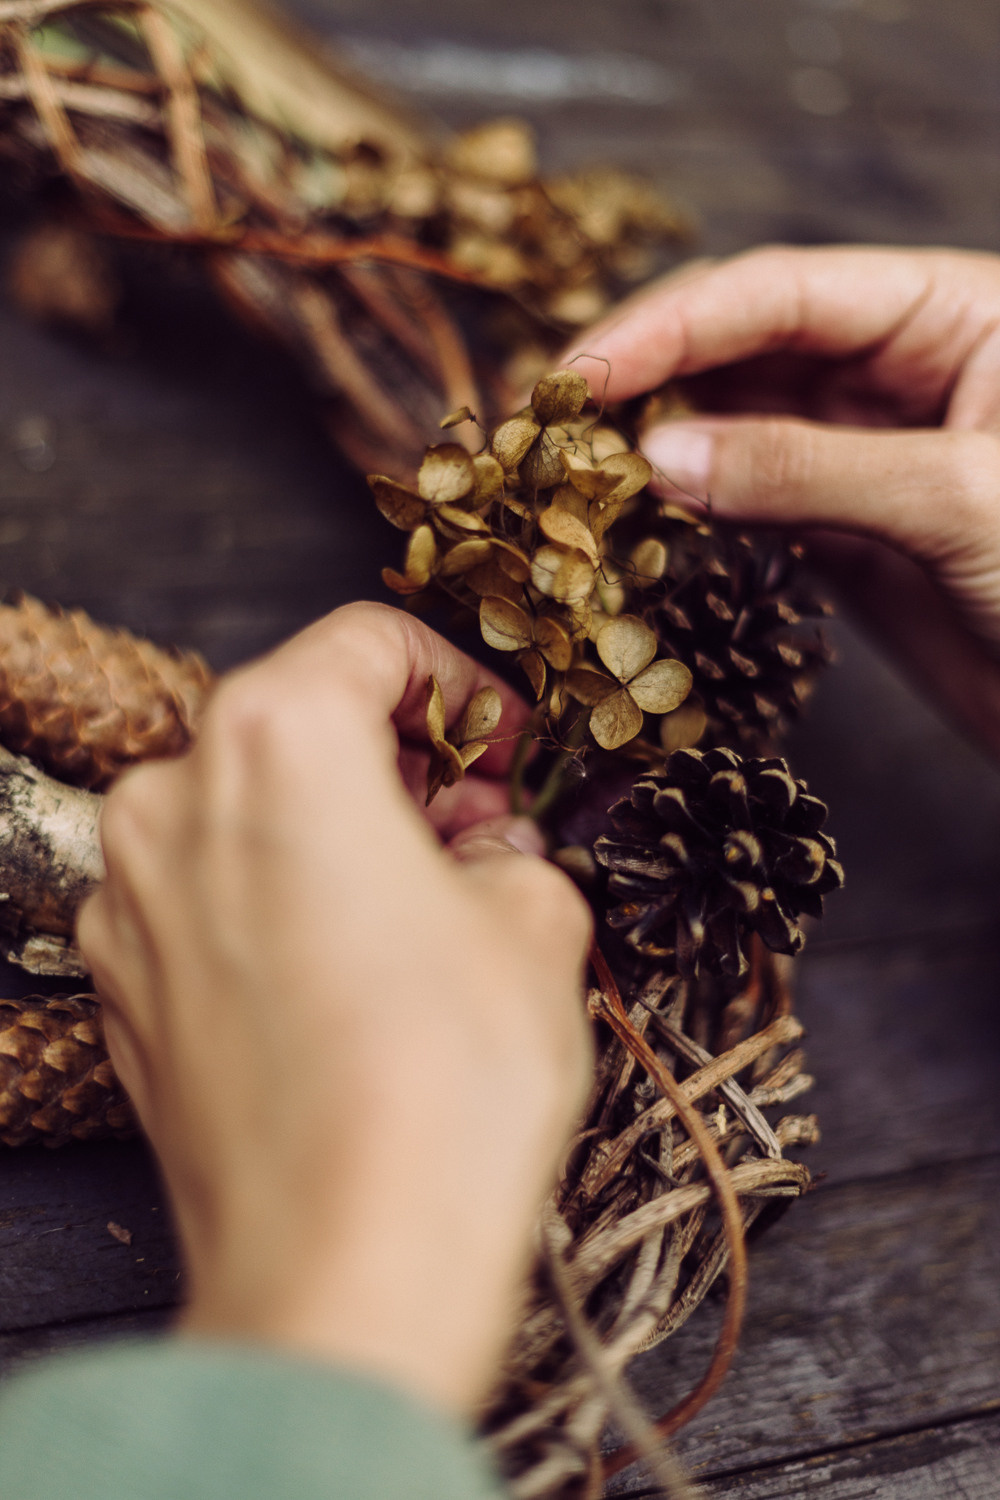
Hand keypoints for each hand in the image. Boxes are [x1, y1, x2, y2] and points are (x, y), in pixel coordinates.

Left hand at [76, 602, 591, 1415]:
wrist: (344, 1271)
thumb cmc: (443, 1085)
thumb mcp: (535, 922)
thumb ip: (509, 845)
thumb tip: (487, 847)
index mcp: (275, 742)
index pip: (367, 642)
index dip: (458, 683)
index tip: (500, 742)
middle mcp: (174, 802)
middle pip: (298, 725)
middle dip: (399, 762)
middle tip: (481, 828)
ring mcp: (131, 901)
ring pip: (248, 813)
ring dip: (337, 834)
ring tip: (423, 910)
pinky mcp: (122, 989)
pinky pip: (209, 900)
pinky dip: (279, 904)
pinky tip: (353, 977)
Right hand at [566, 246, 999, 754]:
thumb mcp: (954, 501)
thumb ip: (804, 469)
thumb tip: (657, 456)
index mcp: (951, 313)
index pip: (783, 293)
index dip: (672, 325)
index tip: (582, 374)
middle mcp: (903, 368)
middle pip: (744, 345)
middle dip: (647, 375)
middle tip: (552, 424)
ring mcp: (871, 449)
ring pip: (736, 423)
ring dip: (657, 446)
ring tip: (576, 476)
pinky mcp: (852, 529)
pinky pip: (751, 499)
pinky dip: (691, 510)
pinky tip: (637, 523)